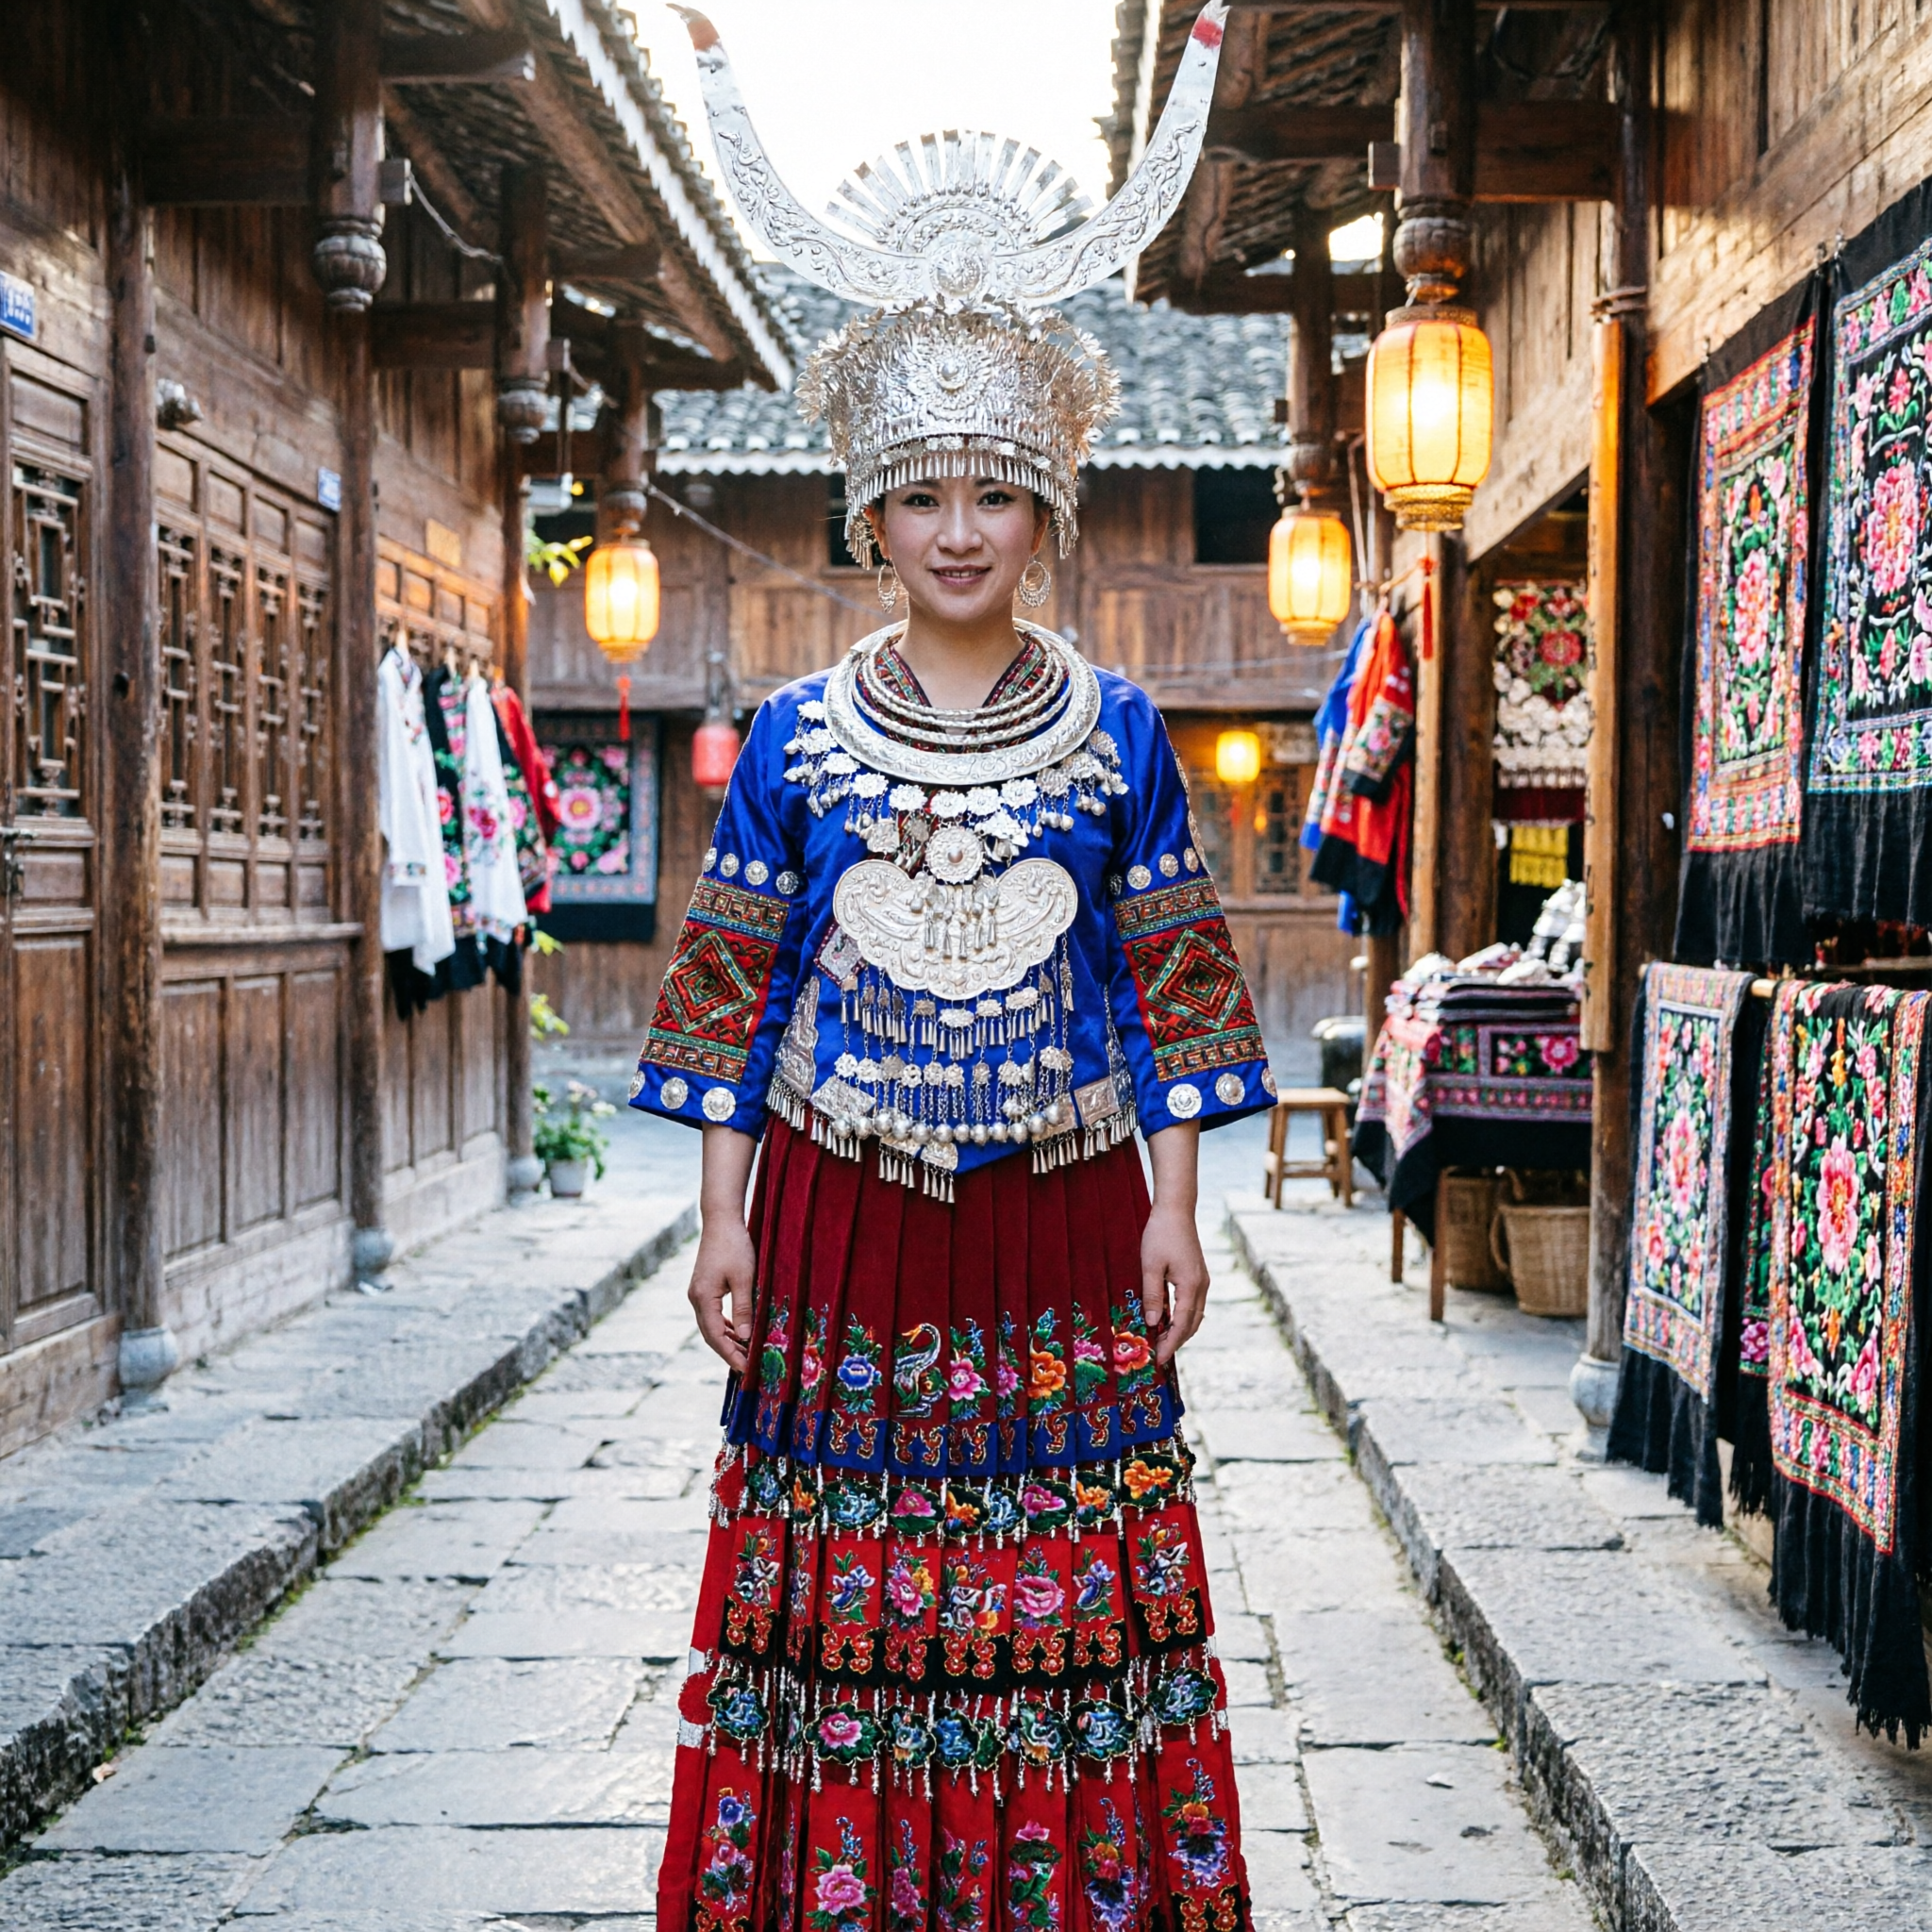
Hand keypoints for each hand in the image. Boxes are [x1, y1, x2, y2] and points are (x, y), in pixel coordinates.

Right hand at [690, 1125, 759, 1372]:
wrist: (721, 1219)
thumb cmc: (735, 1246)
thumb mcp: (744, 1279)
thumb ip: (745, 1309)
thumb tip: (745, 1338)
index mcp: (703, 1298)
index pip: (715, 1337)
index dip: (730, 1355)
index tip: (745, 1370)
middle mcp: (696, 1298)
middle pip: (710, 1335)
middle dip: (728, 1352)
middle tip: (748, 1367)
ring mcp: (698, 1293)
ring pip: (711, 1326)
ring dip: (727, 1340)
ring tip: (746, 1354)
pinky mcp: (704, 1287)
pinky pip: (713, 1315)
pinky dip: (726, 1327)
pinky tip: (739, 1332)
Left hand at [1141, 1199, 1210, 1365]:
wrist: (1176, 1210)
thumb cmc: (1161, 1234)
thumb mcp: (1150, 1265)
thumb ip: (1153, 1295)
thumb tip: (1154, 1323)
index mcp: (1191, 1286)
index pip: (1182, 1325)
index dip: (1170, 1344)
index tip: (1158, 1359)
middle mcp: (1202, 1286)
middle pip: (1192, 1324)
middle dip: (1176, 1342)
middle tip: (1158, 1355)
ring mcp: (1202, 1281)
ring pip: (1195, 1316)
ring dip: (1180, 1331)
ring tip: (1161, 1341)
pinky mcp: (1198, 1276)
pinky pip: (1193, 1305)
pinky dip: (1182, 1318)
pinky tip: (1167, 1321)